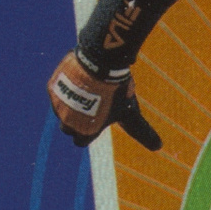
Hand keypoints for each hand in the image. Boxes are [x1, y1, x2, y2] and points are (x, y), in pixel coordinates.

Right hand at [47, 52, 162, 150]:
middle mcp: (67, 123)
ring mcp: (57, 105)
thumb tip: (158, 146)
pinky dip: (66, 87)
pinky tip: (79, 78)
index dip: (90, 130)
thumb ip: (142, 132)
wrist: (101, 62)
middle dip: (78, 120)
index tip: (98, 119)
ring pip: (61, 109)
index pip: (81, 141)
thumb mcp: (131, 114)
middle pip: (69, 127)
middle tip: (93, 103)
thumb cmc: (118, 91)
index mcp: (85, 133)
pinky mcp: (52, 88)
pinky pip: (58, 91)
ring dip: (71, 103)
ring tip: (88, 89)